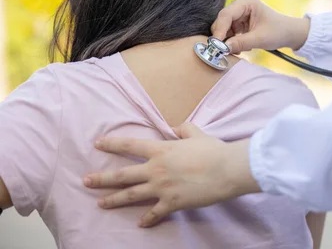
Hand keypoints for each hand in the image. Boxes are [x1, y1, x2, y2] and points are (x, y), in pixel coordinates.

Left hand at [83, 124, 259, 226]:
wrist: (226, 170)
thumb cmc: (213, 150)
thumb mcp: (197, 133)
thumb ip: (183, 129)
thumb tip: (176, 128)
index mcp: (161, 150)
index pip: (130, 145)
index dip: (112, 144)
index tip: (98, 144)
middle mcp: (156, 169)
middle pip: (123, 175)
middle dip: (102, 179)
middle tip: (86, 181)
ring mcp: (162, 188)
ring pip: (131, 195)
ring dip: (114, 199)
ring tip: (100, 203)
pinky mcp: (172, 203)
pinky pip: (155, 213)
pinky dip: (147, 219)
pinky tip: (140, 223)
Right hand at [211, 0, 309, 53]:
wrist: (290, 33)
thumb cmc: (279, 32)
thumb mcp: (260, 39)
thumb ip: (240, 43)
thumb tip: (222, 48)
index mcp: (246, 1)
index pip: (226, 15)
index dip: (219, 30)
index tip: (215, 45)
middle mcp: (240, 4)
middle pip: (222, 21)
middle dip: (222, 37)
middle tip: (223, 51)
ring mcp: (239, 13)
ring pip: (224, 28)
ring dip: (228, 41)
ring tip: (241, 50)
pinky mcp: (239, 22)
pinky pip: (229, 32)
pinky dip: (233, 41)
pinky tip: (243, 47)